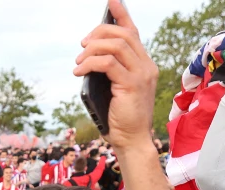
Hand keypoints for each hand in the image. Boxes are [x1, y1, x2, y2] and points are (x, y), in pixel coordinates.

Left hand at [72, 0, 157, 149]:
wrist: (131, 140)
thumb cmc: (119, 117)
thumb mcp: (113, 88)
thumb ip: (108, 71)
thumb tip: (87, 56)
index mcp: (143, 64)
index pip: (132, 32)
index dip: (121, 14)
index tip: (110, 0)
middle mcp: (146, 65)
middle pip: (123, 34)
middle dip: (99, 33)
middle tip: (82, 45)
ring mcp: (141, 74)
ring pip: (116, 45)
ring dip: (92, 50)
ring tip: (78, 62)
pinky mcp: (131, 85)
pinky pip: (108, 64)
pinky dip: (90, 63)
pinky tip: (79, 71)